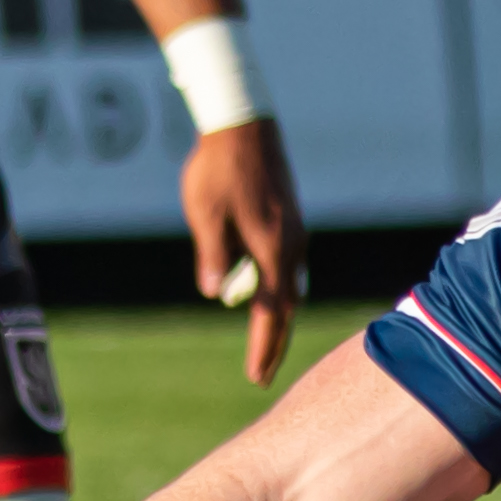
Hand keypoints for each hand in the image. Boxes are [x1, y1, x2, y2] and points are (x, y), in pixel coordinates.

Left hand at [181, 115, 306, 382]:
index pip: (270, 312)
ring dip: (276, 316)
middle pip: (286, 308)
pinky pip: (287, 266)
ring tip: (265, 343)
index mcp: (272, 250)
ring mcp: (295, 234)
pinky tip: (269, 296)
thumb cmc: (218, 168)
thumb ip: (213, 256)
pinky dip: (278, 289)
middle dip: (274, 342)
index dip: (263, 347)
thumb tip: (216, 295)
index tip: (255, 376)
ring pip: (289, 287)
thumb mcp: (205, 214)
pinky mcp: (291, 223)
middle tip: (262, 374)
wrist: (244, 124)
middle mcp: (292, 247)